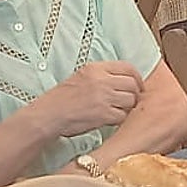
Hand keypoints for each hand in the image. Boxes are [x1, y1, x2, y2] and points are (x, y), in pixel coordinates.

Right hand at [30, 61, 144, 135]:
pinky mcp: (104, 114)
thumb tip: (124, 80)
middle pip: (132, 84)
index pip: (128, 67)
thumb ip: (102, 75)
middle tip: (129, 102)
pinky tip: (109, 120)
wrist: (48, 115)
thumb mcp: (81, 77)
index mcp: (95, 68)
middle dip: (134, 94)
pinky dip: (119, 119)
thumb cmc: (62, 99)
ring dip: (127, 108)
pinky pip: (123, 116)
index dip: (136, 77)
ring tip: (116, 111)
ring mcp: (103, 97)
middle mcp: (101, 80)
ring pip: (130, 100)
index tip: (137, 86)